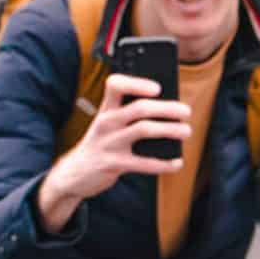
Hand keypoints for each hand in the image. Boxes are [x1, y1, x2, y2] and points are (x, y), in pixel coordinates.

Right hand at [35, 74, 190, 233]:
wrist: (73, 174)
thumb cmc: (100, 144)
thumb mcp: (107, 125)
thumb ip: (129, 114)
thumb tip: (169, 110)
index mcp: (105, 110)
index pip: (116, 85)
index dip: (137, 83)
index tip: (158, 88)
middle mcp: (106, 123)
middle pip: (140, 108)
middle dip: (167, 108)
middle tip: (186, 112)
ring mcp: (109, 144)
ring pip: (145, 130)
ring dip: (170, 130)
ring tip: (186, 131)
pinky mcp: (113, 165)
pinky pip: (144, 163)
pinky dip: (164, 163)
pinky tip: (176, 162)